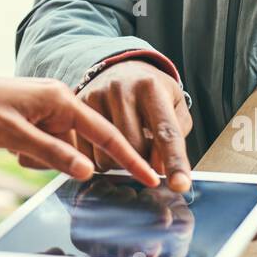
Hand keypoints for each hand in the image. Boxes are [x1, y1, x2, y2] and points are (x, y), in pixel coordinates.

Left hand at [0, 67, 158, 186]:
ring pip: (59, 151)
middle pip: (79, 145)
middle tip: (20, 149)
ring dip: (37, 157)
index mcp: (60, 99)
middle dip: (56, 159)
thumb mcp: (13, 136)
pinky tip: (6, 143)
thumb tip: (89, 172)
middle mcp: (58, 102)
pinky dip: (29, 154)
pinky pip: (44, 147)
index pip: (105, 133)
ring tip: (7, 142)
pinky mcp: (33, 119)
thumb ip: (53, 154)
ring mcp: (45, 111)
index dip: (128, 157)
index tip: (151, 177)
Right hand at [75, 59, 192, 191]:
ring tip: (125, 143)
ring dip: (120, 161)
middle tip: (145, 150)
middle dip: (143, 160)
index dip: (175, 161)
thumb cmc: (151, 93)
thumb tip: (157, 168)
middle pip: (134, 148)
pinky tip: (106, 144)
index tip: (179, 186)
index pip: (166, 132)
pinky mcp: (77, 106)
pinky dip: (99, 158)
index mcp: (151, 88)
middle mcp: (121, 89)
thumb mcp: (174, 105)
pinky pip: (87, 151)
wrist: (120, 70)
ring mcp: (96, 96)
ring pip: (109, 154)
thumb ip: (175, 136)